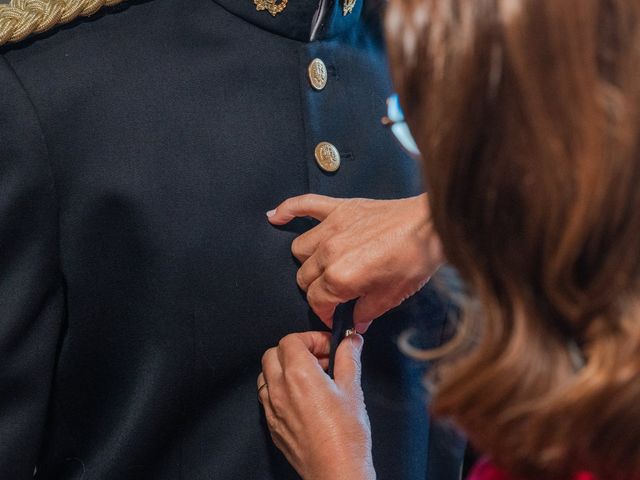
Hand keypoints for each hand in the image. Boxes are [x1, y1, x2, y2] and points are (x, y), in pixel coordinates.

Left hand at [258, 332, 374, 479]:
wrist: (336, 471)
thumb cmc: (345, 436)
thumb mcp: (353, 389)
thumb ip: (349, 358)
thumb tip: (351, 342)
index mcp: (299, 375)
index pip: (291, 340)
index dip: (311, 338)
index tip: (328, 347)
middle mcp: (280, 389)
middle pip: (273, 353)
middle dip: (295, 350)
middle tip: (319, 359)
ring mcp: (272, 409)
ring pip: (266, 375)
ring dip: (284, 369)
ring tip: (310, 377)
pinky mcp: (273, 426)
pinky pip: (267, 398)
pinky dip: (280, 390)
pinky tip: (302, 398)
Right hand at [267, 194, 443, 331]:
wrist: (430, 226)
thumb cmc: (414, 258)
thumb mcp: (392, 296)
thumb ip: (367, 312)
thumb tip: (355, 324)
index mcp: (341, 276)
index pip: (316, 301)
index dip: (325, 313)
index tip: (334, 316)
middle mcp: (330, 252)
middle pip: (304, 277)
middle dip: (317, 290)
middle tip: (334, 294)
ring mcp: (331, 227)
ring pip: (299, 248)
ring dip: (307, 261)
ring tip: (323, 266)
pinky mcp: (339, 208)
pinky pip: (304, 204)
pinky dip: (288, 210)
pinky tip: (275, 217)